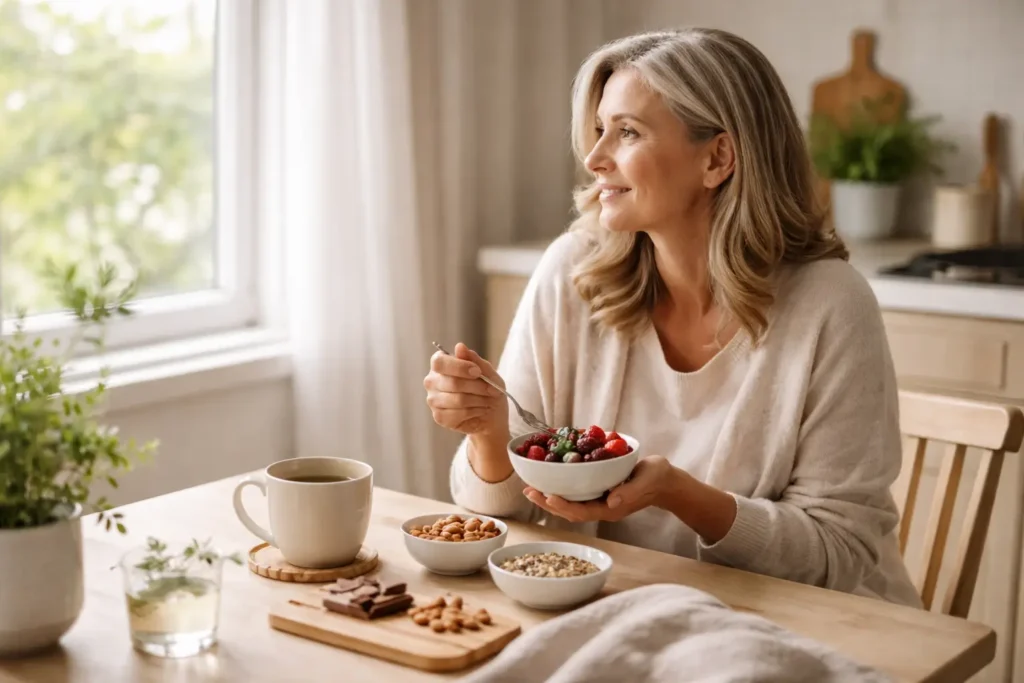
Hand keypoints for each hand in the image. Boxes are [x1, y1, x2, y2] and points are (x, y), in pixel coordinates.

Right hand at [424, 342, 507, 437]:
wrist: (491, 415)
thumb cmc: (487, 388)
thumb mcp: (487, 372)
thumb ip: (474, 359)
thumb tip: (459, 346)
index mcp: (440, 364)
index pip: (440, 362)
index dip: (460, 367)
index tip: (477, 372)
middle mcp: (432, 381)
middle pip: (452, 382)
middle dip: (477, 386)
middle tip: (492, 390)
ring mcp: (433, 400)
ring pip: (457, 399)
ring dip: (478, 400)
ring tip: (487, 400)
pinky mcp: (438, 417)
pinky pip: (457, 414)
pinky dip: (474, 412)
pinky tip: (479, 410)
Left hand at [524, 456, 676, 522]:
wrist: (665, 482)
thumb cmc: (658, 478)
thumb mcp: (648, 480)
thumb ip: (631, 491)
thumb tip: (612, 501)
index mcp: (612, 508)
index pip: (583, 511)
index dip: (564, 505)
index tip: (548, 495)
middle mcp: (602, 508)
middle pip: (570, 511)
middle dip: (548, 503)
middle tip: (528, 491)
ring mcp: (600, 503)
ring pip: (570, 505)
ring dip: (549, 499)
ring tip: (531, 489)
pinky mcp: (599, 494)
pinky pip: (576, 496)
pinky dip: (560, 490)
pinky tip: (548, 482)